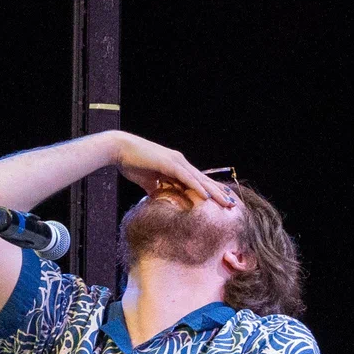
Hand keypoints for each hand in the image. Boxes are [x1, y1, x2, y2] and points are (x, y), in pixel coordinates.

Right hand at [114, 132, 233, 208]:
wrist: (120, 149)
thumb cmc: (132, 163)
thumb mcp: (148, 182)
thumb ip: (157, 189)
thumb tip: (160, 200)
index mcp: (176, 166)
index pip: (198, 181)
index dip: (211, 190)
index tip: (222, 201)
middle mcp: (180, 163)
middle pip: (203, 180)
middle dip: (219, 193)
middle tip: (233, 204)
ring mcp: (176, 162)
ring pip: (199, 180)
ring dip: (214, 192)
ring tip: (227, 202)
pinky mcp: (169, 163)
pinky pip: (187, 178)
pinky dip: (197, 187)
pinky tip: (207, 197)